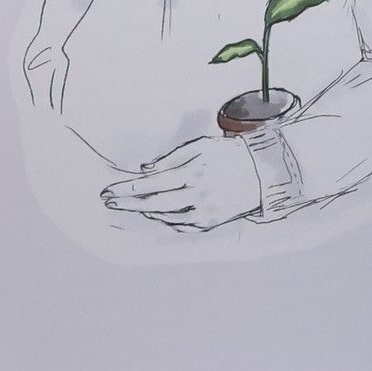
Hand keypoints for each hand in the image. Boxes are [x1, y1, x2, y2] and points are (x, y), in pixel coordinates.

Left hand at [101, 134, 261, 230]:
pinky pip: (179, 224)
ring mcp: (204, 211)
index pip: (151, 184)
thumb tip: (144, 170)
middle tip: (108, 202)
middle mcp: (197, 195)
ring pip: (164, 216)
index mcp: (193, 172)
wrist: (263, 173)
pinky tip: (155, 211)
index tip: (108, 191)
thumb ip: (170, 158)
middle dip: (127, 203)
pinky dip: (164, 218)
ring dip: (144, 210)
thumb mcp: (200, 147)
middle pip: (153, 203)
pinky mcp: (209, 222)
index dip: (127, 189)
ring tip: (131, 205)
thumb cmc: (228, 154)